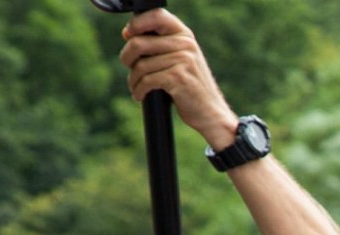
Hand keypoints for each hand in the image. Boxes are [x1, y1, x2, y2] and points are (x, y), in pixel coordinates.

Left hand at [118, 11, 238, 148]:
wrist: (211, 113)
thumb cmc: (192, 87)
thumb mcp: (181, 60)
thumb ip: (161, 45)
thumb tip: (128, 34)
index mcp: (185, 36)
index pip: (156, 16)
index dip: (136, 24)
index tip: (128, 36)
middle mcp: (186, 45)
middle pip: (139, 43)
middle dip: (127, 57)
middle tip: (129, 67)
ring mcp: (183, 61)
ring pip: (140, 66)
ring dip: (133, 80)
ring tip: (136, 87)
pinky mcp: (178, 78)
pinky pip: (147, 80)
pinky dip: (139, 90)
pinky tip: (140, 95)